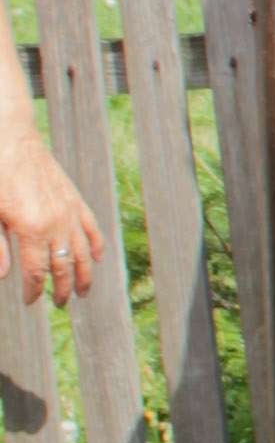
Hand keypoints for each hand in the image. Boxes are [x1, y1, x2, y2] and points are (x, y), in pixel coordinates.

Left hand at [0, 127, 101, 307]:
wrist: (11, 139)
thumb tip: (4, 276)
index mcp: (31, 230)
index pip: (37, 272)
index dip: (35, 290)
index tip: (31, 301)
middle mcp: (56, 224)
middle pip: (64, 266)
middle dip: (63, 289)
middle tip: (61, 303)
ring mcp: (69, 211)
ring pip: (83, 251)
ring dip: (85, 274)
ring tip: (84, 291)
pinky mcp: (75, 199)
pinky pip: (92, 227)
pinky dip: (96, 245)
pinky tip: (97, 258)